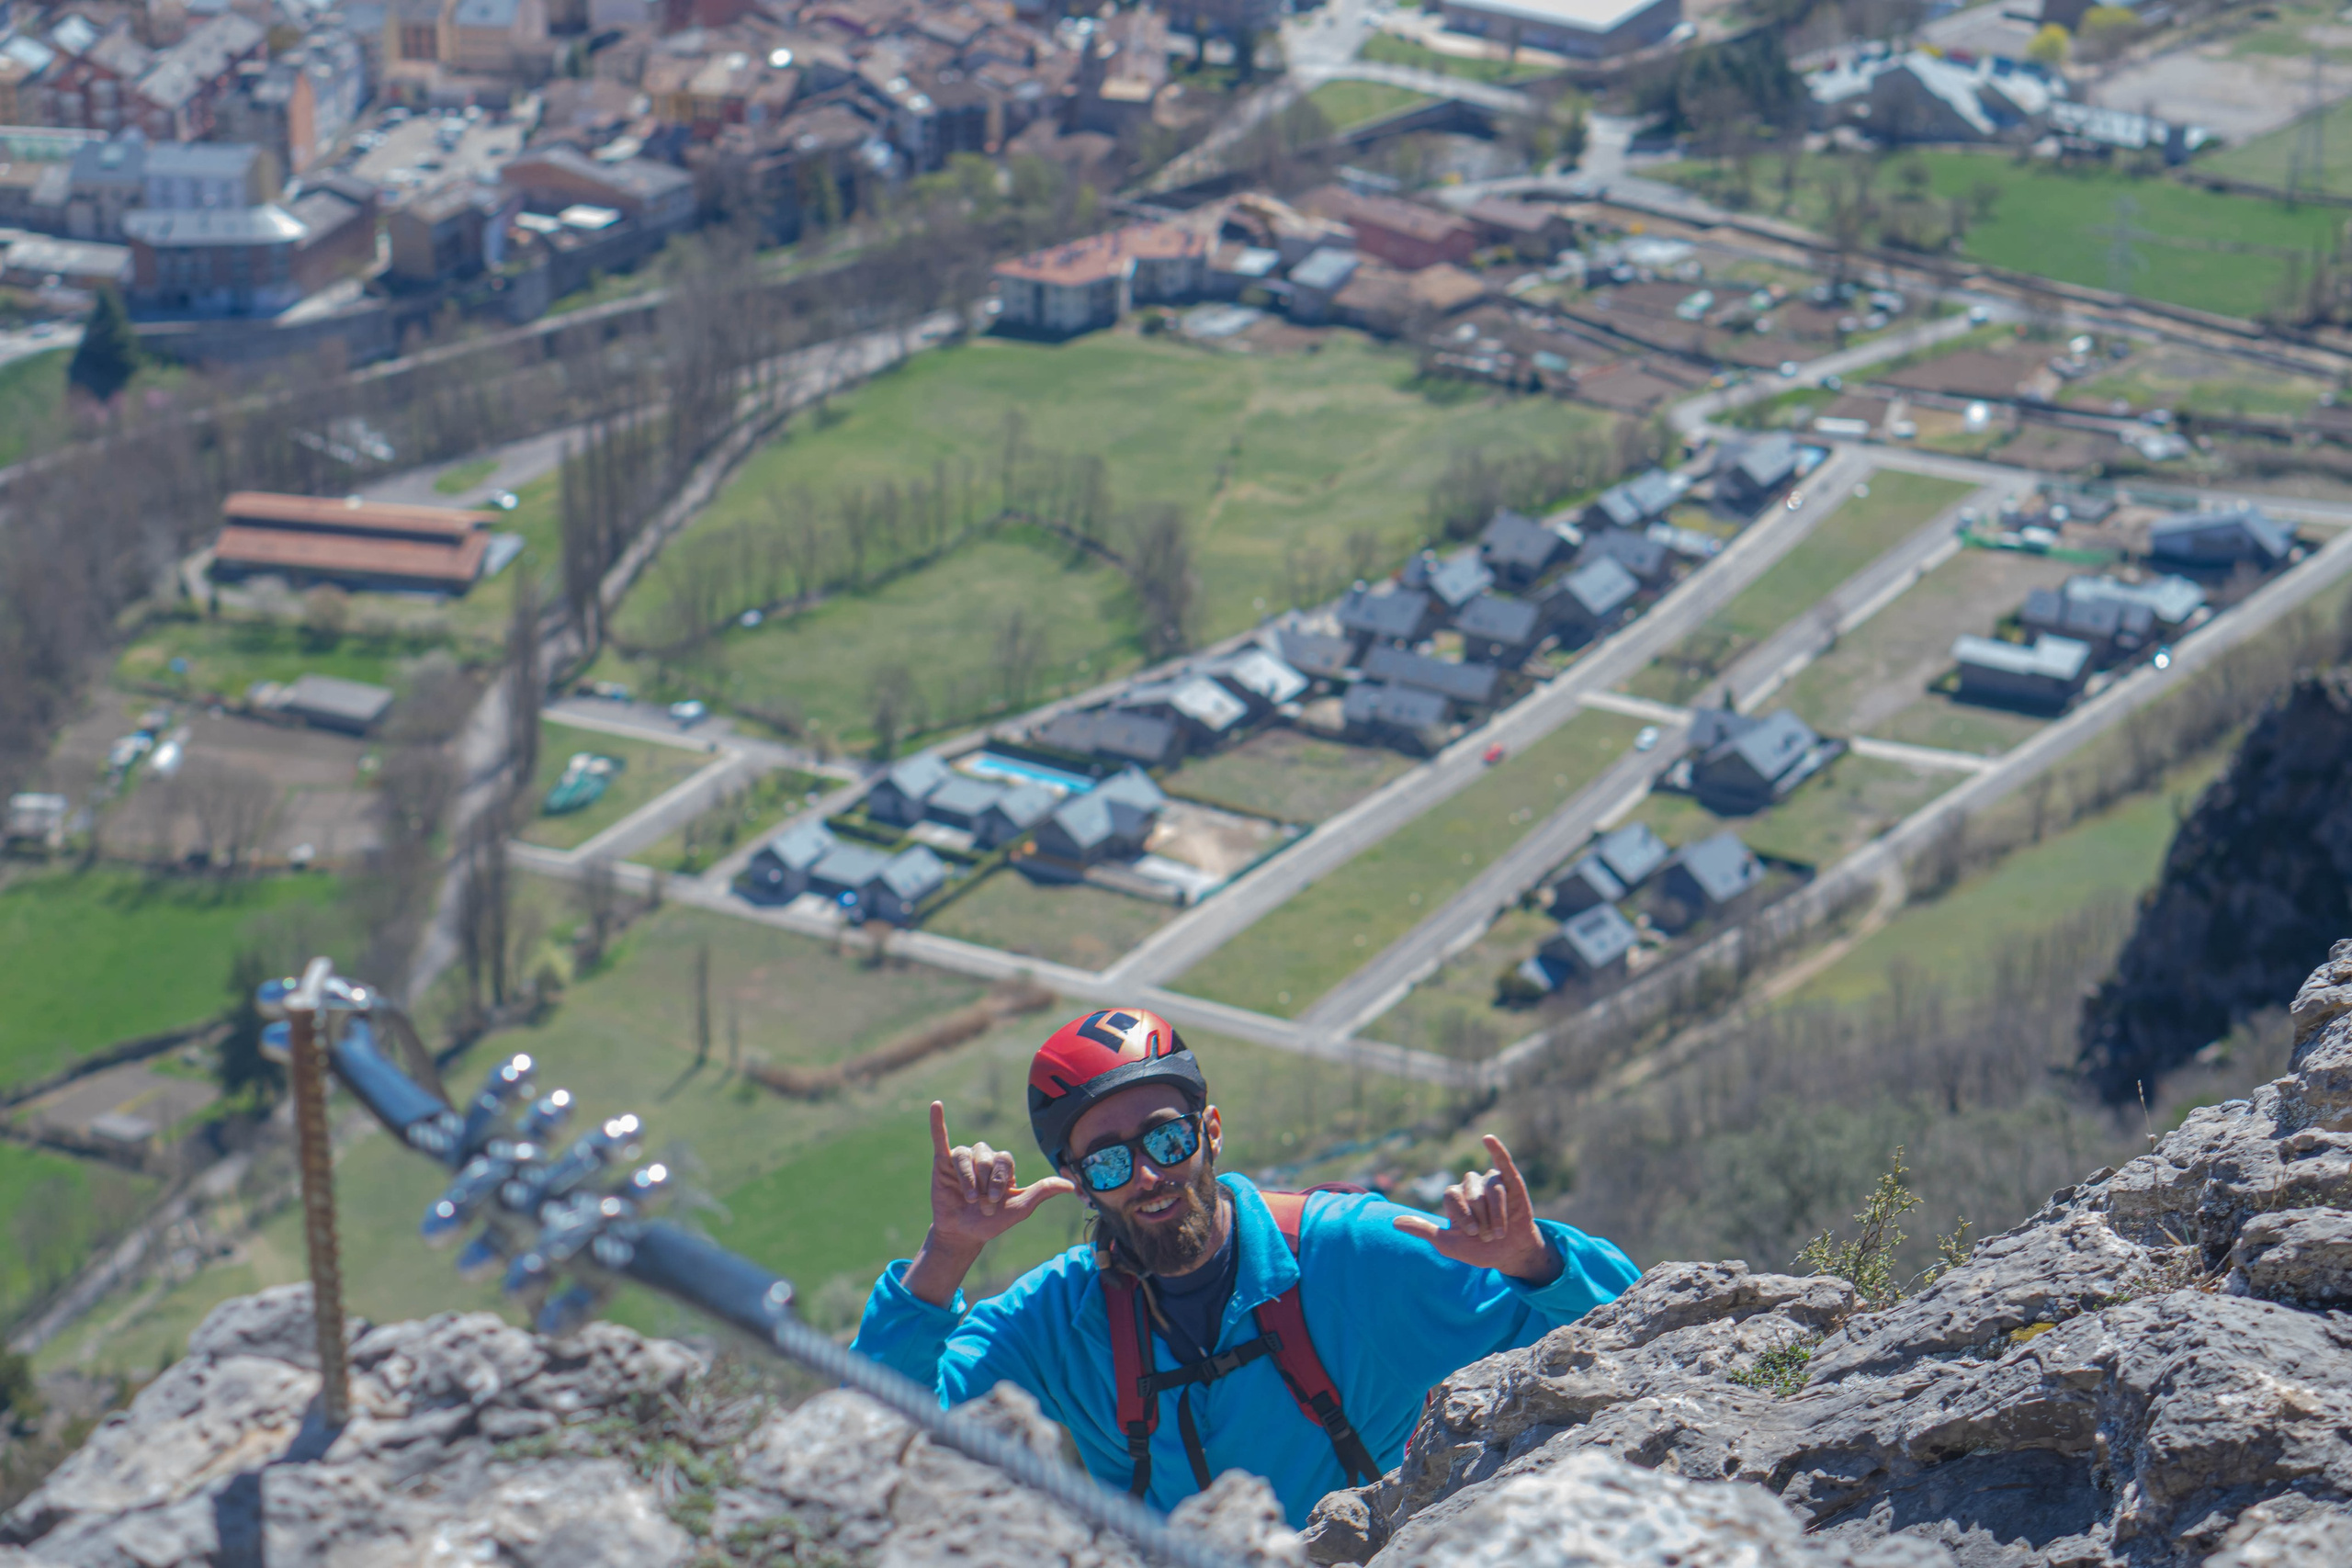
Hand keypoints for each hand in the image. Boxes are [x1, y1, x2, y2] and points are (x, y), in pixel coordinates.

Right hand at [904, 1102, 1073, 1305]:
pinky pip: (940, 1138)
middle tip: (981, 1204)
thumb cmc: (993, 1221)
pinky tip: (936, 1105)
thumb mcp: (1020, 1207)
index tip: (997, 1202)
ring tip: (969, 1198)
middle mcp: (984, 1157)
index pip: (1005, 1159)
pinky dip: (937, 1122)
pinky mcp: (942, 1162)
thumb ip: (1042, 1191)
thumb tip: (1071, 1184)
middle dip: (985, 1184)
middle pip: (986, 1157)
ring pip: (965, 1156)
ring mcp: (962, 1159)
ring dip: (968, 1178)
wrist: (964, 1233)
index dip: (1001, 1180)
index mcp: (1003, 1165)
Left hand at [1392, 1134, 1559, 1283]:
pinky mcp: (1512, 1182)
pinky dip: (1497, 1150)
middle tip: (1486, 1236)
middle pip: (1471, 1194)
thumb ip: (1424, 1230)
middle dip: (1480, 1218)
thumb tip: (1394, 1222)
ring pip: (1491, 1189)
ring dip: (1495, 1213)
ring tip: (1498, 1233)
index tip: (1470, 1234)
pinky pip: (1503, 1163)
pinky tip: (1488, 1139)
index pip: (1451, 1195)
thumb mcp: (1448, 1244)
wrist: (1508, 1255)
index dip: (1462, 1214)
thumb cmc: (1477, 1249)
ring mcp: (1490, 1182)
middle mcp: (1470, 1186)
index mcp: (1454, 1197)